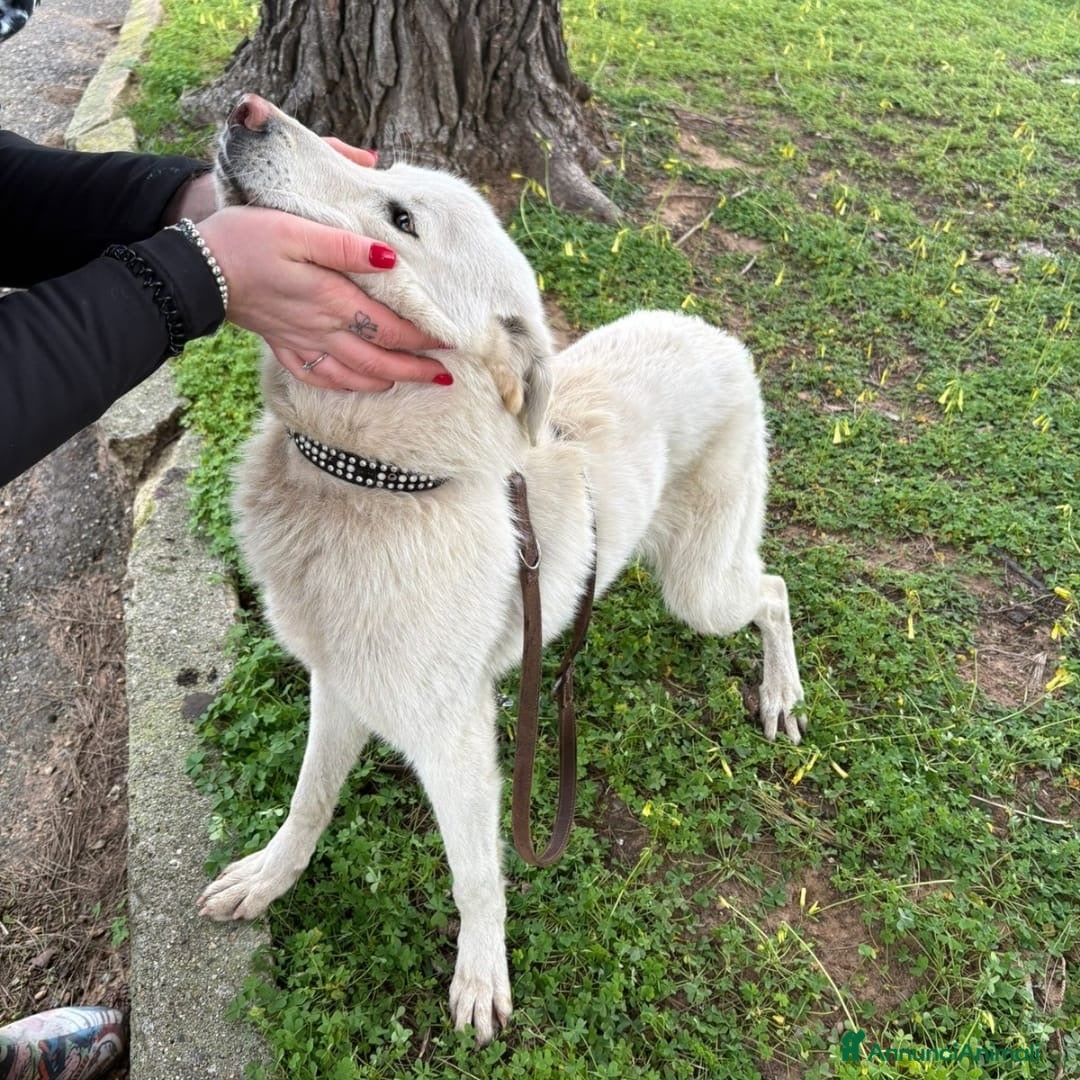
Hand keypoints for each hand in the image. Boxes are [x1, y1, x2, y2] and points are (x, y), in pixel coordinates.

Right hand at [169, 139, 446, 391]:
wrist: (195, 269)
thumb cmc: (247, 239)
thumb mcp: (297, 228)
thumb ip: (346, 245)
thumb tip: (389, 258)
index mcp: (331, 299)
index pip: (389, 326)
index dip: (423, 337)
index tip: (451, 341)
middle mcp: (322, 328)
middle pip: (379, 358)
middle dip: (416, 368)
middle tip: (447, 375)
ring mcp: (302, 342)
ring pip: (354, 374)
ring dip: (388, 380)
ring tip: (414, 381)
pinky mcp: (283, 346)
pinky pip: (321, 377)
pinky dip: (347, 386)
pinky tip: (361, 385)